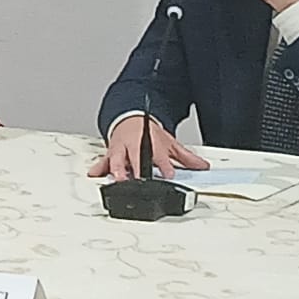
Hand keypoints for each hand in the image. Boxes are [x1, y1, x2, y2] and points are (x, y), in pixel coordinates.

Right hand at [86, 115, 209, 180]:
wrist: (128, 119)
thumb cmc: (147, 134)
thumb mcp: (168, 142)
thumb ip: (185, 157)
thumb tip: (202, 166)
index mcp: (150, 142)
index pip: (158, 154)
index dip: (164, 164)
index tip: (168, 174)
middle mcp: (134, 146)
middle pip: (135, 157)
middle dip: (137, 168)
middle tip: (140, 179)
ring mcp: (120, 150)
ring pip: (117, 159)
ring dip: (117, 170)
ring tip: (119, 179)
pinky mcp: (109, 155)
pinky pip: (103, 161)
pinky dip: (99, 168)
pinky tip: (95, 173)